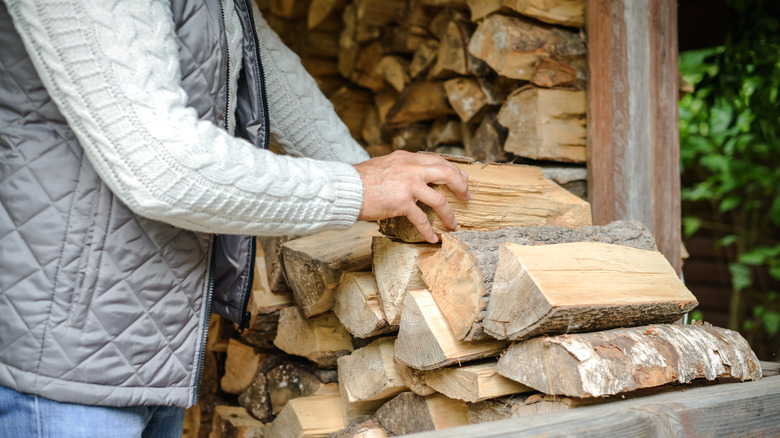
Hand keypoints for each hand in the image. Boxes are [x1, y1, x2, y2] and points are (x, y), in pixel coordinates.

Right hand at [354, 150, 469, 242]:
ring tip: (454, 223)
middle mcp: (411, 168)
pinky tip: (433, 238)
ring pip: (440, 199)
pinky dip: (428, 231)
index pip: (436, 160)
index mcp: (407, 158)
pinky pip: (421, 219)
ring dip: (449, 213)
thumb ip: (400, 169)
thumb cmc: (360, 179)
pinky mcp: (402, 202)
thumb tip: (409, 177)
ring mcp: (409, 185)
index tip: (462, 177)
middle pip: (446, 173)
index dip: (452, 169)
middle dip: (460, 185)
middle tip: (466, 196)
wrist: (346, 188)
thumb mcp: (384, 164)